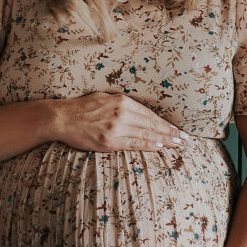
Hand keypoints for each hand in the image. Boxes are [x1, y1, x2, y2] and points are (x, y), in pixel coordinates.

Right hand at [54, 92, 187, 151]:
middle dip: (170, 132)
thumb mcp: (105, 98)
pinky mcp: (109, 141)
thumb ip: (122, 104)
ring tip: (176, 144)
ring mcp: (116, 128)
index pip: (150, 114)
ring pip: (145, 134)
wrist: (62, 118)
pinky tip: (159, 147)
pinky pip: (133, 144)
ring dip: (163, 140)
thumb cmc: (82, 108)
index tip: (177, 128)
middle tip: (185, 138)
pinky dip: (148, 146)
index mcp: (122, 101)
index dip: (165, 122)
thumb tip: (138, 112)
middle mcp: (122, 114)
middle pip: (152, 124)